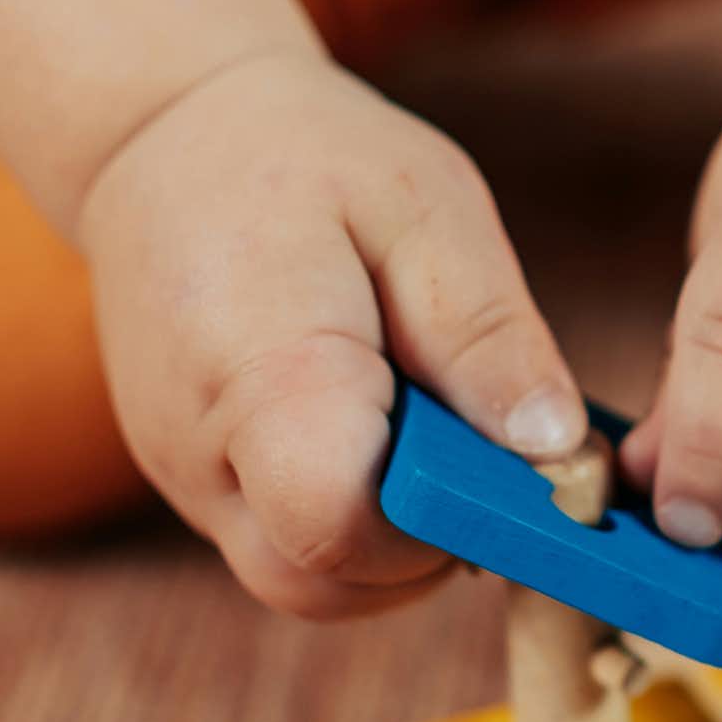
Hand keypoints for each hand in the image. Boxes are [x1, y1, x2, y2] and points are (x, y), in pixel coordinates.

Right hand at [77, 51, 586, 617]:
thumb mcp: (426, 209)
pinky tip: (394, 432)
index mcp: (264, 372)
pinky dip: (361, 521)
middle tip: (479, 444)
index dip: (443, 523)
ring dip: (400, 540)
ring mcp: (189, 482)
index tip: (502, 458)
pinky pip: (290, 547)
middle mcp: (204, 452)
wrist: (164, 139)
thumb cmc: (306, 161)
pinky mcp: (200, 490)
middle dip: (431, 546)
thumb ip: (487, 335)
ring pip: (310, 580)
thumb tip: (557, 453)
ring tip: (433, 424)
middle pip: (326, 582)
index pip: (341, 528)